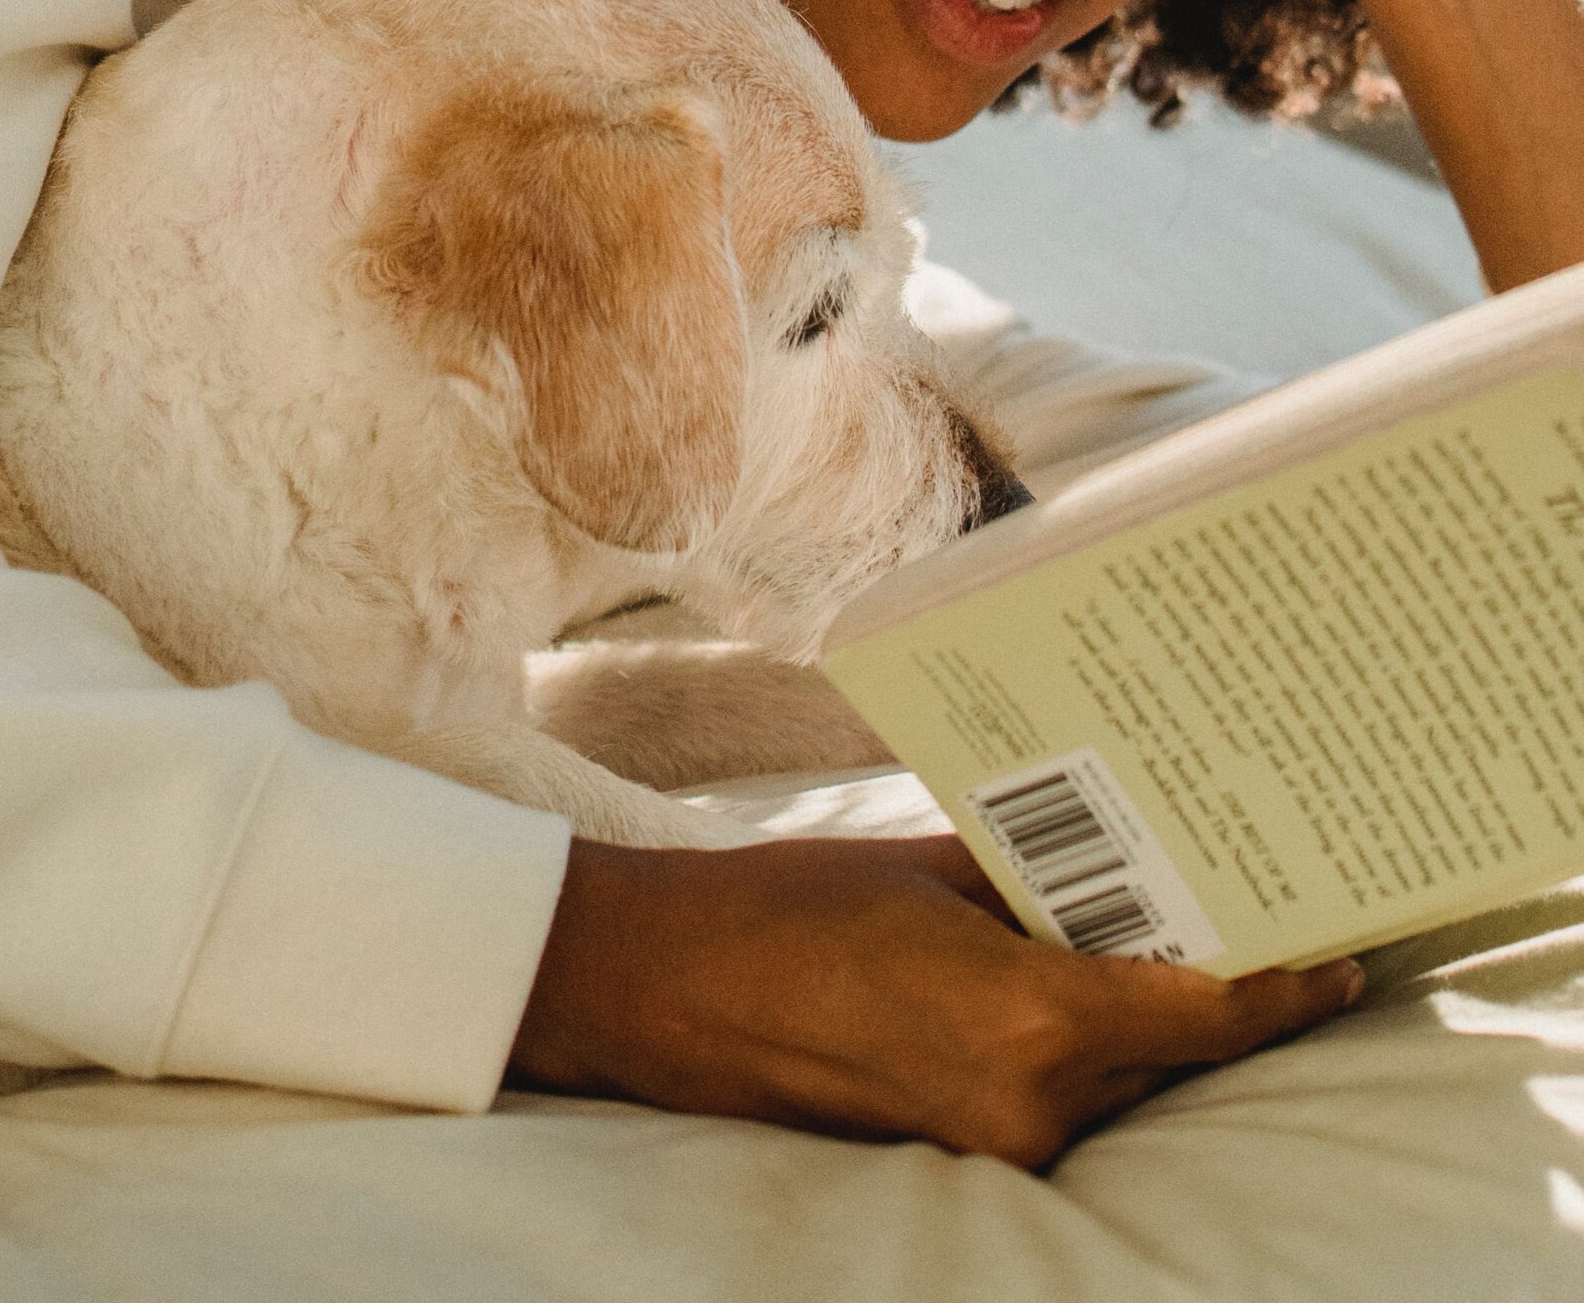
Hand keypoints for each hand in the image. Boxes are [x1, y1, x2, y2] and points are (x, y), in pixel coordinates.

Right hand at [507, 832, 1361, 1169]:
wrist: (670, 986)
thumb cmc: (791, 903)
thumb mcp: (931, 866)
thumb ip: (1040, 879)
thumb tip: (1126, 861)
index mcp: (1030, 1016)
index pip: (1206, 1013)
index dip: (1286, 986)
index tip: (1341, 952)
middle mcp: (1029, 1098)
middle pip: (1171, 1048)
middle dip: (1212, 983)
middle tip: (1250, 905)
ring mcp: (995, 1138)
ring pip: (1117, 1074)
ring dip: (1142, 1014)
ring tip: (1152, 928)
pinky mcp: (960, 1150)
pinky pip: (1059, 1093)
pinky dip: (1081, 1042)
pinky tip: (1071, 975)